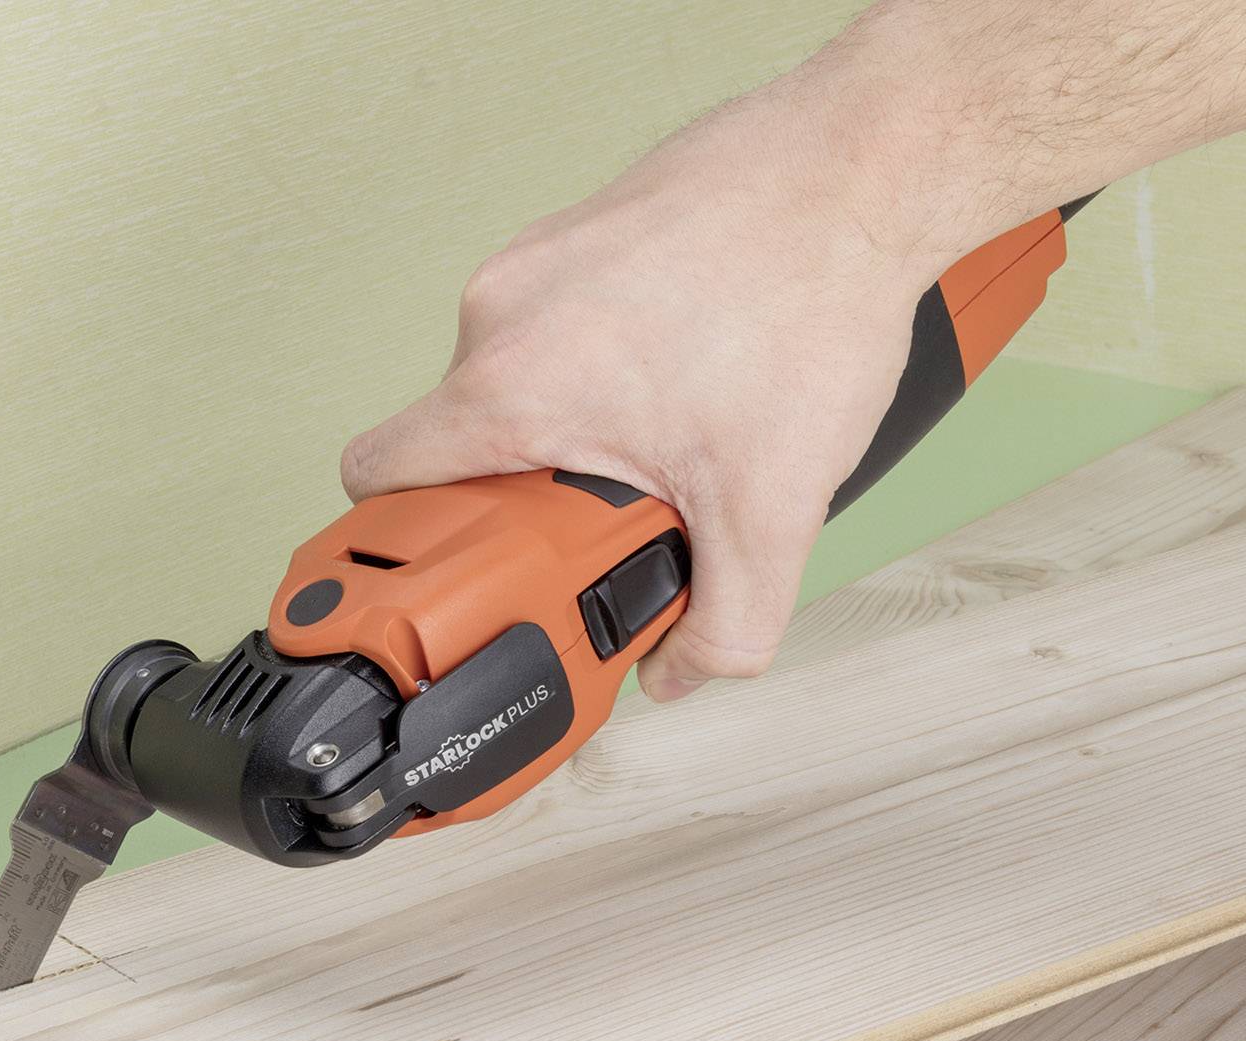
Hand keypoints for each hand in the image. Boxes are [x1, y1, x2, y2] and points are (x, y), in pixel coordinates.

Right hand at [340, 81, 965, 701]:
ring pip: (520, 379)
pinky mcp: (582, 226)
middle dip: (535, 493)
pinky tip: (696, 367)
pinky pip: (564, 321)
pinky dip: (614, 360)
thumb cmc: (810, 296)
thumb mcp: (773, 509)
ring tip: (676, 429)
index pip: (377, 478)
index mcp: (510, 385)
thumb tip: (683, 671)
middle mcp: (501, 311)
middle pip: (464, 440)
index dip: (411, 542)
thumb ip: (725, 625)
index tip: (468, 574)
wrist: (868, 164)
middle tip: (624, 510)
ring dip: (579, 425)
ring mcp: (538, 257)